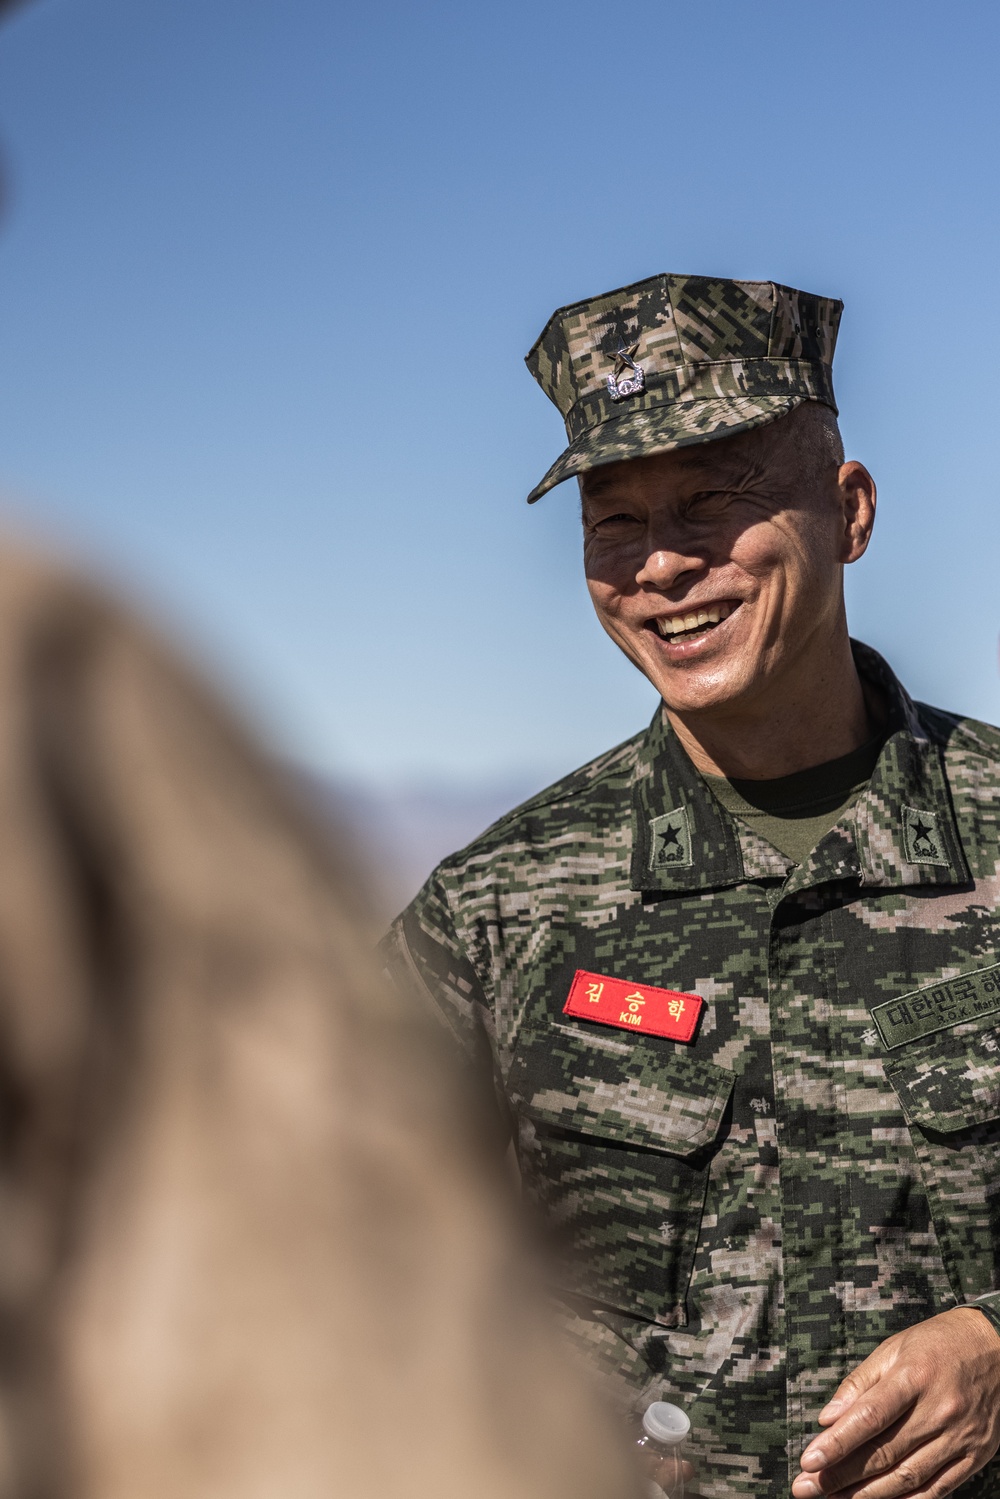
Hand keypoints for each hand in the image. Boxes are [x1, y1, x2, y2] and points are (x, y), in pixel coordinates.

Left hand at [791, 1308, 999, 1498]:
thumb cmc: (938, 1343)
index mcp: (914, 1376)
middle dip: (841, 1476)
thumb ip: (860, 1383)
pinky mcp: (974, 1455)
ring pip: (907, 1476)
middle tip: (807, 1488)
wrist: (998, 1347)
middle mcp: (938, 1410)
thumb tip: (828, 1418)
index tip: (808, 1461)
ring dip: (867, 1495)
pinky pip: (938, 1488)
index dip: (837, 1443)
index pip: (869, 1417)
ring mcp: (959, 1436)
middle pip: (883, 1453)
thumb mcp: (895, 1348)